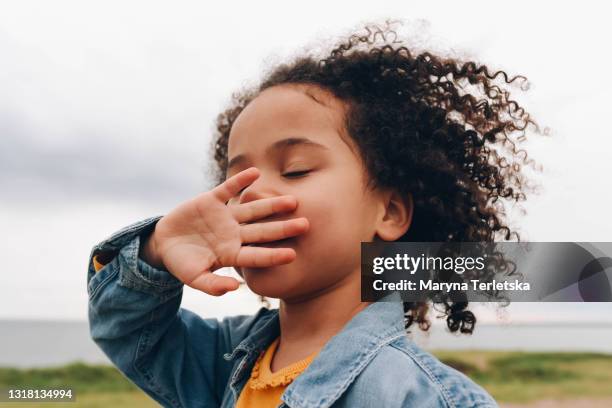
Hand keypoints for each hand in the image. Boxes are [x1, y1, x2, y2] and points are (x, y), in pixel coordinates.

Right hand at [141, 167, 308, 295]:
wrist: (164, 243)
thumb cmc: (183, 264)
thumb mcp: (194, 279)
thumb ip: (213, 286)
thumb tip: (235, 289)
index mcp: (232, 253)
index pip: (257, 255)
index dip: (274, 255)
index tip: (293, 255)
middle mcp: (234, 234)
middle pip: (263, 230)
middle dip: (284, 228)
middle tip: (306, 225)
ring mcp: (225, 216)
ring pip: (253, 209)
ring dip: (271, 205)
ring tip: (292, 201)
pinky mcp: (212, 200)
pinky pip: (229, 188)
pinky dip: (241, 180)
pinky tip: (256, 172)